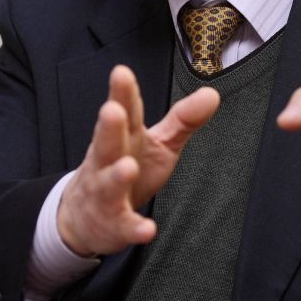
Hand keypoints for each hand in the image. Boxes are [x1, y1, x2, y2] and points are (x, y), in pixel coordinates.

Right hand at [58, 65, 219, 255]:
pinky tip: (147, 229)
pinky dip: (133, 228)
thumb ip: (183, 119)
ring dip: (117, 176)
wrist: (87, 215)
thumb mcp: (158, 141)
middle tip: (111, 109)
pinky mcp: (112, 224)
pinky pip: (122, 226)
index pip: (125, 111)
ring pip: (108, 184)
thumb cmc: (127, 165)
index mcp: (124, 136)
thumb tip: (213, 93)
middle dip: (109, 127)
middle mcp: (108, 160)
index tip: (121, 72)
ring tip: (127, 166)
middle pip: (107, 142)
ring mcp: (106, 192)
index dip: (123, 92)